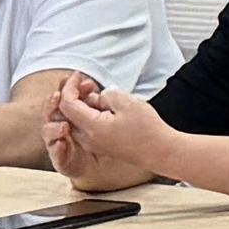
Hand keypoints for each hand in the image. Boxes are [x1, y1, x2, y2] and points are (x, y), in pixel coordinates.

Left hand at [41, 75, 167, 189]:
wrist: (160, 152)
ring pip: (77, 120)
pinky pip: (87, 127)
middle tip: (90, 83)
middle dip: (75, 95)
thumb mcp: (128, 102)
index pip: (67, 104)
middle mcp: (87, 138)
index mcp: (91, 127)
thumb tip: (100, 96)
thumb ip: (108, 94)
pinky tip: (107, 108)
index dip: (69, 87)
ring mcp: (93, 144)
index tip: (79, 75)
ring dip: (84, 105)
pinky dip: (90, 115)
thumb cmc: (147, 129)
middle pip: (68, 114)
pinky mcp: (101, 145)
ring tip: (105, 97)